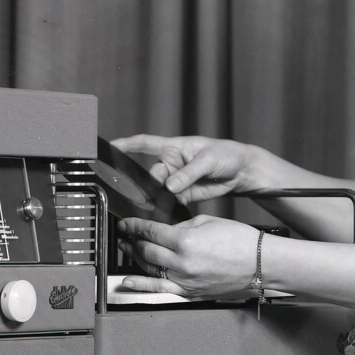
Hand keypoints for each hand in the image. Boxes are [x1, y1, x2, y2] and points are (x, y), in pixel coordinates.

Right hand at [111, 134, 266, 203]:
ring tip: (160, 205)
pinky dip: (167, 207)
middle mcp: (171, 163)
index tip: (111, 146)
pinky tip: (167, 211)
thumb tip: (170, 185)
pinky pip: (169, 201)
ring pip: (158, 190)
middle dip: (150, 184)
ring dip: (157, 198)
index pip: (145, 144)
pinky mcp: (183, 194)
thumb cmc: (227, 155)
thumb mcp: (208, 160)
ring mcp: (176, 180)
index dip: (127, 144)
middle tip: (159, 193)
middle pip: (152, 174)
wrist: (242, 172)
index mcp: (174, 147)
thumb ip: (188, 173)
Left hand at [115, 215, 258, 297]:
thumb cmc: (241, 242)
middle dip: (133, 240)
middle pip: (146, 250)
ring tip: (126, 249)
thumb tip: (166, 231)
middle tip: (126, 235)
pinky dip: (141, 285)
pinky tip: (128, 281)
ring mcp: (185, 280)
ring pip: (149, 268)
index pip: (150, 231)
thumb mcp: (208, 222)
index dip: (134, 226)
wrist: (261, 264)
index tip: (127, 224)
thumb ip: (181, 226)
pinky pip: (160, 289)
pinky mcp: (190, 292)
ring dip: (134, 257)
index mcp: (186, 241)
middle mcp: (182, 263)